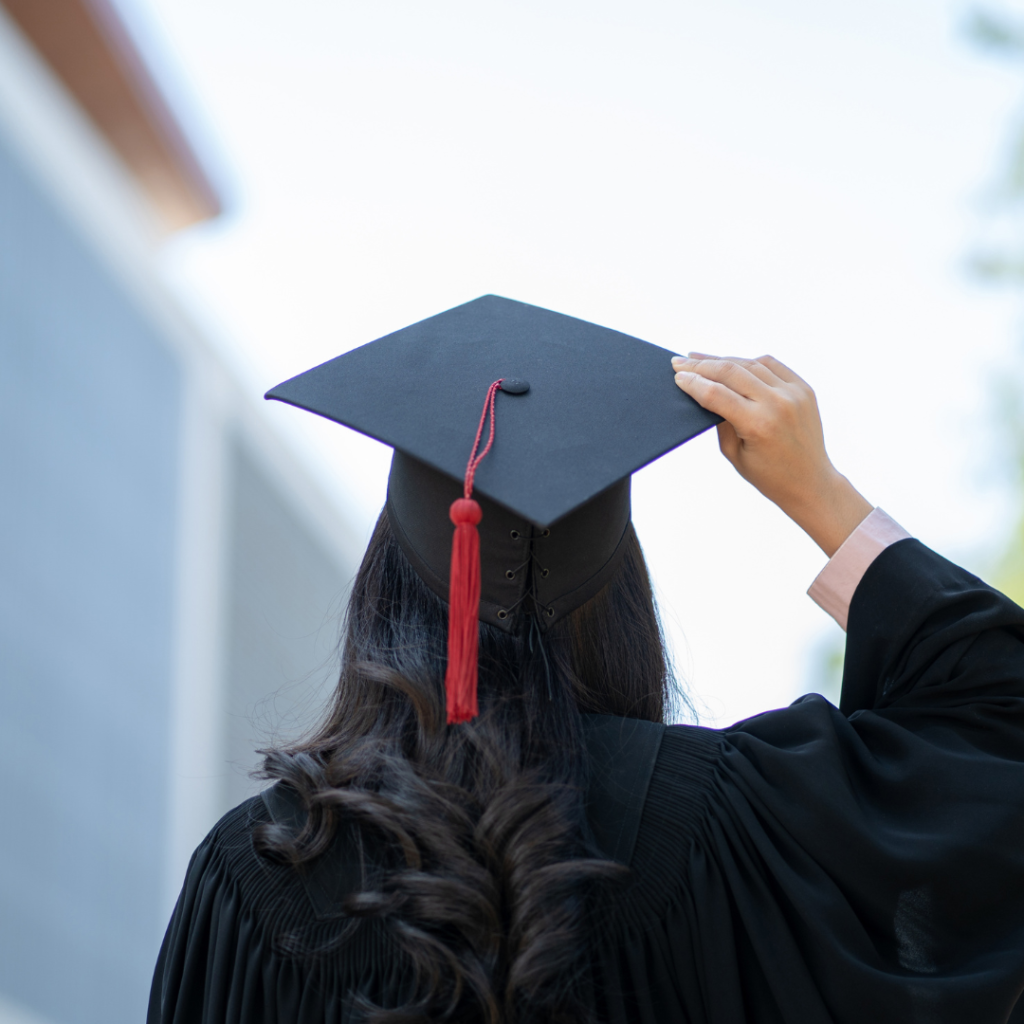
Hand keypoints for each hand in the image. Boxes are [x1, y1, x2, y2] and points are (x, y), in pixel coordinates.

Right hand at [671, 353, 872, 556]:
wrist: (810, 481)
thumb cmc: (769, 476)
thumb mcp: (734, 454)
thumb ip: (719, 421)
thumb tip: (704, 392)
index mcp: (758, 424)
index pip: (716, 394)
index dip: (693, 383)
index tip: (677, 376)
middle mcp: (778, 404)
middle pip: (731, 371)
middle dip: (701, 365)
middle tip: (679, 362)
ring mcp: (794, 393)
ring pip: (750, 363)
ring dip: (723, 360)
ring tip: (701, 360)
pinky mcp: (803, 388)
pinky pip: (771, 365)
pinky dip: (749, 362)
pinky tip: (732, 363)